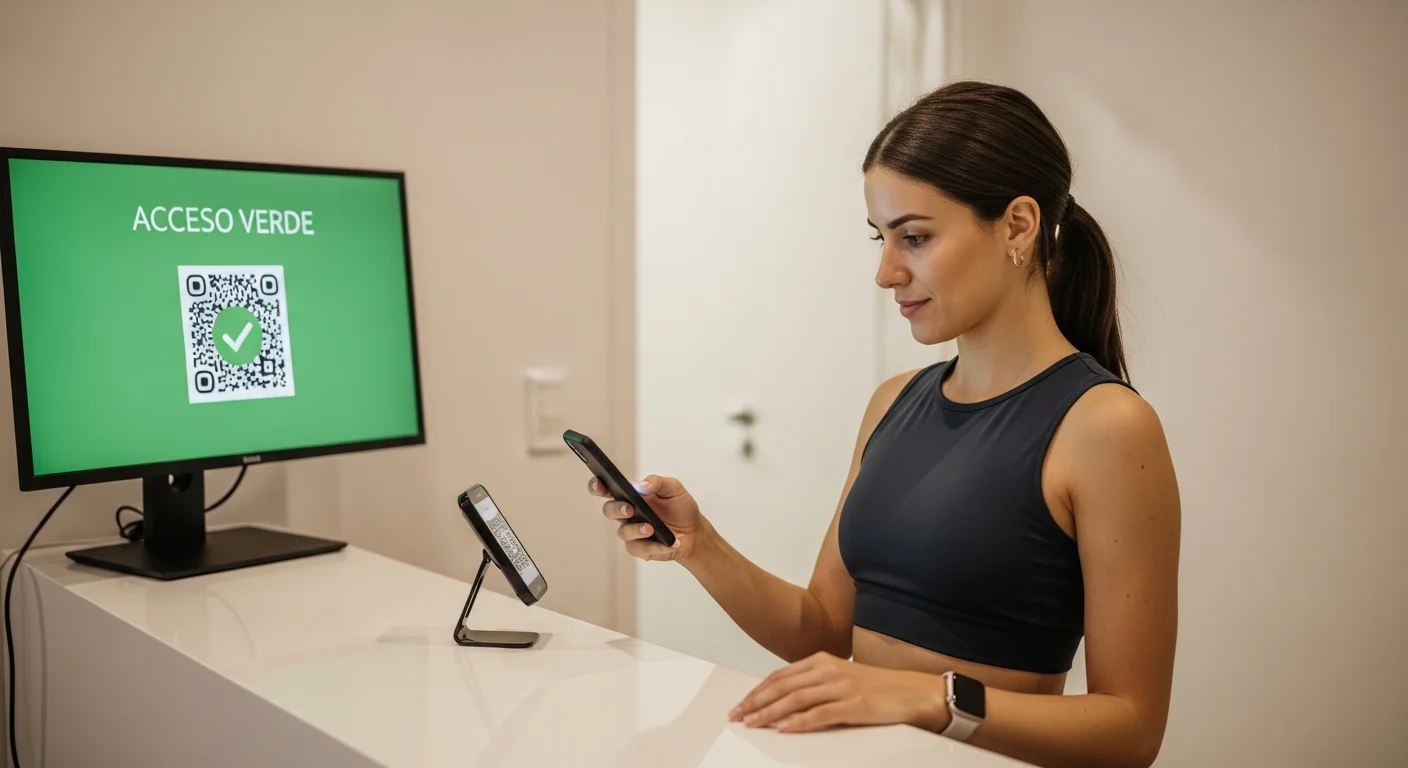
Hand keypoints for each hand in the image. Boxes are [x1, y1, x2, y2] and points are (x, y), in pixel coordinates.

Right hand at [588, 474, 707, 562]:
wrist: (694, 533)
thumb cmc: (681, 508)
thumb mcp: (674, 489)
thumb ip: (657, 482)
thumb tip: (639, 485)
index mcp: (632, 495)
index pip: (608, 489)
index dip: (598, 486)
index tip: (600, 485)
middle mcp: (628, 512)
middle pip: (609, 510)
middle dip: (616, 509)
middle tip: (630, 509)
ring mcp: (632, 531)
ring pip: (622, 532)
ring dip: (636, 530)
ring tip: (652, 528)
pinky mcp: (639, 548)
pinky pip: (638, 548)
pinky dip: (654, 546)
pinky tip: (667, 543)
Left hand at [729, 652, 949, 733]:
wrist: (913, 692)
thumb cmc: (877, 688)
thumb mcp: (840, 678)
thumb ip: (814, 684)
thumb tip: (783, 700)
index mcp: (822, 660)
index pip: (780, 676)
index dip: (758, 690)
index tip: (741, 704)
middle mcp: (828, 670)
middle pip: (782, 686)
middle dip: (756, 702)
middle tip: (738, 715)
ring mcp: (840, 686)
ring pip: (795, 700)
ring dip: (770, 712)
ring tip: (753, 723)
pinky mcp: (853, 705)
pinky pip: (819, 714)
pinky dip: (799, 722)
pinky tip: (784, 728)